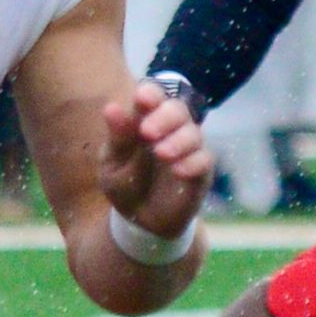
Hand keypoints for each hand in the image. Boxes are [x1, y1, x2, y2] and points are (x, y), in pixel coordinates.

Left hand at [98, 79, 212, 245]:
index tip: (142, 98)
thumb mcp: (113, 165)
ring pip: (193, 132)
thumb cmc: (125, 186)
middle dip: (165, 116)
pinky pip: (204, 159)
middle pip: (177, 109)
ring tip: (162, 153)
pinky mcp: (200, 171)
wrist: (141, 223)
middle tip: (147, 132)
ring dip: (179, 140)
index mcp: (144, 121)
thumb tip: (111, 107)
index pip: (153, 96)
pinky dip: (192, 162)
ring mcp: (187, 149)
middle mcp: (170, 130)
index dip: (151, 93)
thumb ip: (118, 138)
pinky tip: (178, 171)